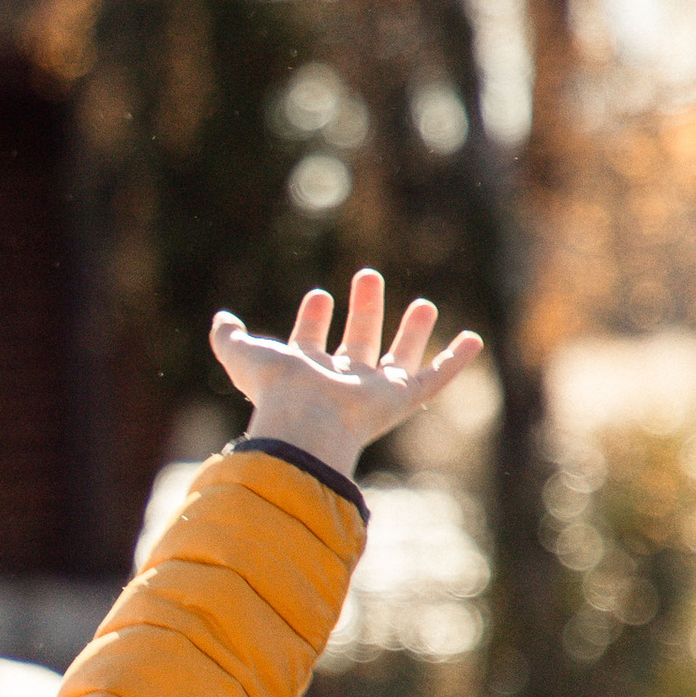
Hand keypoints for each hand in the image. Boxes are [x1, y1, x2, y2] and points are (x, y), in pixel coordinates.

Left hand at [209, 271, 481, 478]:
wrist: (307, 419)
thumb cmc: (275, 388)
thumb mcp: (243, 355)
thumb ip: (229, 338)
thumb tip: (221, 320)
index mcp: (305, 373)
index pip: (311, 342)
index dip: (313, 319)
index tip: (319, 295)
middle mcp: (341, 383)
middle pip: (358, 343)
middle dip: (363, 311)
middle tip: (368, 277)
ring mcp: (373, 392)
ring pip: (398, 358)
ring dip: (411, 331)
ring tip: (424, 304)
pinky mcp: (402, 399)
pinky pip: (435, 379)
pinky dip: (455, 361)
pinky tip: (473, 340)